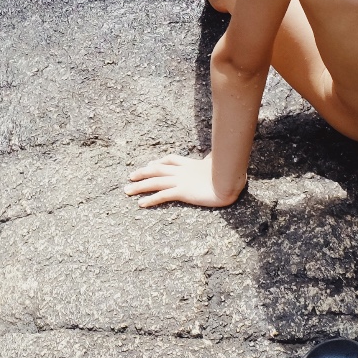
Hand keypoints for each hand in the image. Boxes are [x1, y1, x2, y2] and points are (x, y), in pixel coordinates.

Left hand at [125, 154, 242, 208]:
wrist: (231, 182)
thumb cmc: (230, 174)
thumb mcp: (222, 164)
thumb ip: (218, 159)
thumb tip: (223, 153)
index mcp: (191, 164)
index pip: (170, 160)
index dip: (159, 162)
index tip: (150, 164)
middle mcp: (183, 171)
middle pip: (157, 170)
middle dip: (142, 173)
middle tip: (130, 177)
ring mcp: (181, 181)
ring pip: (154, 182)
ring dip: (139, 186)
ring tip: (127, 191)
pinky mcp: (182, 192)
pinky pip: (162, 195)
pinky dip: (150, 199)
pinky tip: (141, 203)